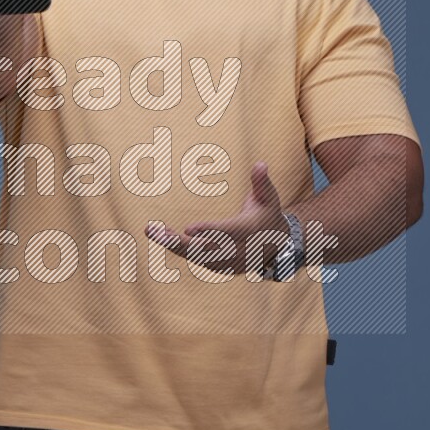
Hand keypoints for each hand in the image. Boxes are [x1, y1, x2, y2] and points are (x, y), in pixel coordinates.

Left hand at [144, 161, 288, 274]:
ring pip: (197, 256)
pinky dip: (179, 249)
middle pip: (206, 249)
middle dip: (179, 242)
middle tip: (155, 231)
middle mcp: (239, 251)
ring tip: (152, 231)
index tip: (189, 229)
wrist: (277, 245)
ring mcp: (229, 262)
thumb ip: (261, 182)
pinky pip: (196, 259)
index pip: (229, 232)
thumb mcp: (269, 197)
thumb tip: (260, 163)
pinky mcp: (220, 266)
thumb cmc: (268, 213)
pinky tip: (161, 237)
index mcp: (251, 232)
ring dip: (173, 245)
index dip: (210, 231)